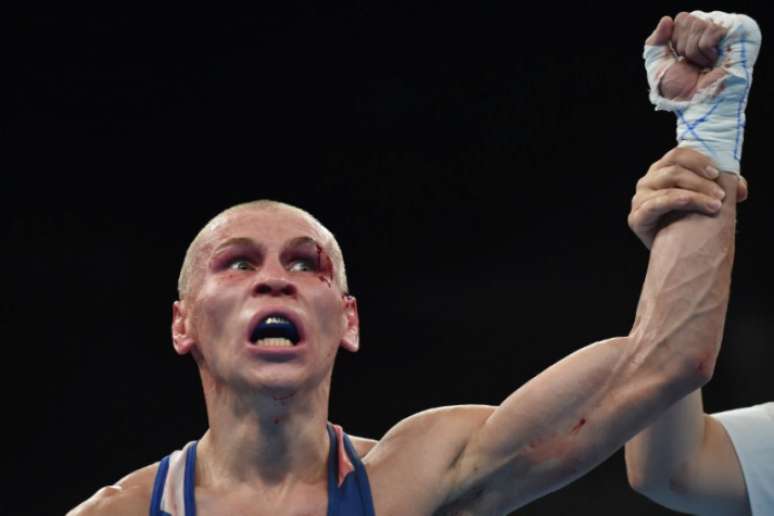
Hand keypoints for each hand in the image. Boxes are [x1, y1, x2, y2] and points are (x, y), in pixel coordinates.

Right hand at [629, 148, 747, 248]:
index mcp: (663, 170)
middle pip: (674, 169)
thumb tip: (740, 188)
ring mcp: (640, 198)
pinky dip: (676, 200)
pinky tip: (691, 204)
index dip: (699, 161)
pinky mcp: (637, 217)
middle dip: (701, 181)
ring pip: (668, 185)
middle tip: (721, 195)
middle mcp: (648, 181)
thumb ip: (724, 189)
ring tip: (714, 206)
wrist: (672, 252)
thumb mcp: (706, 200)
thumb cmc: (686, 221)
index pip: (678, 155)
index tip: (717, 173)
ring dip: (695, 193)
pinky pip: (656, 203)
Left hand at [646, 13, 727, 99]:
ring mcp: (726, 31)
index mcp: (695, 35)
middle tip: (694, 64)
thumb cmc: (681, 91)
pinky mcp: (738, 34)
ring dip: (695, 52)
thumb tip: (667, 19)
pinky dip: (706, 50)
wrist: (697, 106)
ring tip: (705, 65)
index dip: (675, 41)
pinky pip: (712, 30)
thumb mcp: (659, 66)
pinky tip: (715, 62)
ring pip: (699, 23)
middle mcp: (711, 29)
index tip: (682, 60)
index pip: (680, 19)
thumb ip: (655, 43)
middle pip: (687, 19)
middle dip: (684, 47)